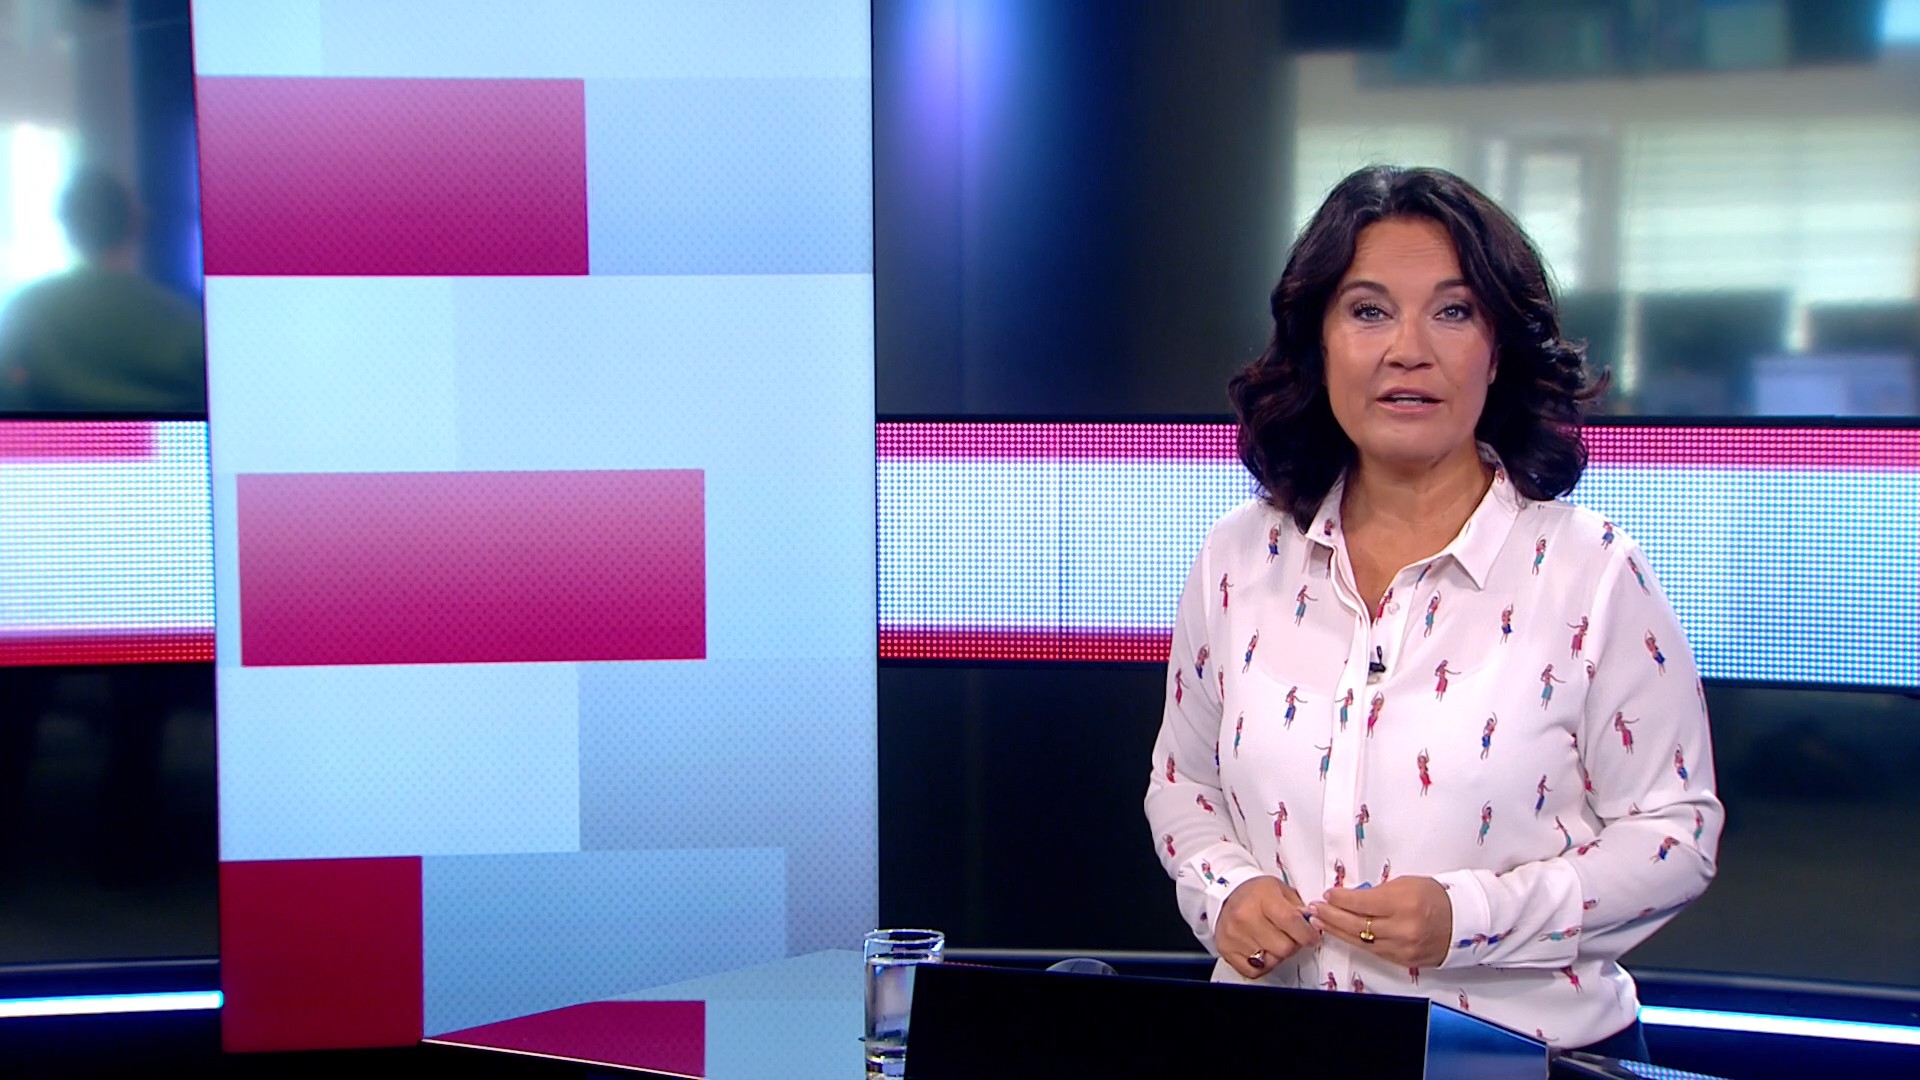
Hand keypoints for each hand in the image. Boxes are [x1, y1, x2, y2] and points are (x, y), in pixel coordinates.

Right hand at [1216, 875, 1318, 979]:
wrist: (1228, 895)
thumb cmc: (1257, 893)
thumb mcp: (1281, 890)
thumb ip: (1300, 907)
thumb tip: (1312, 925)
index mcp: (1263, 896)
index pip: (1293, 923)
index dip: (1308, 934)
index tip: (1311, 937)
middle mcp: (1245, 916)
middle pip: (1284, 948)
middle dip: (1293, 944)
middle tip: (1289, 936)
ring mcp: (1234, 934)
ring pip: (1271, 961)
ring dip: (1277, 955)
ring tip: (1273, 940)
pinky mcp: (1226, 949)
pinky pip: (1254, 971)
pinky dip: (1262, 964)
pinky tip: (1261, 949)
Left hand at [1308, 877, 1451, 968]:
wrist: (1463, 921)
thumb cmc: (1435, 898)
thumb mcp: (1406, 883)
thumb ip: (1377, 892)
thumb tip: (1350, 898)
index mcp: (1404, 903)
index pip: (1361, 903)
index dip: (1340, 899)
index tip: (1328, 894)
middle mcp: (1402, 929)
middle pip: (1356, 925)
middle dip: (1331, 916)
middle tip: (1314, 908)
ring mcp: (1402, 948)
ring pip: (1361, 941)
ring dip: (1337, 931)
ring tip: (1320, 921)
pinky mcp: (1403, 961)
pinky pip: (1372, 951)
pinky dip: (1354, 942)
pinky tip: (1342, 934)